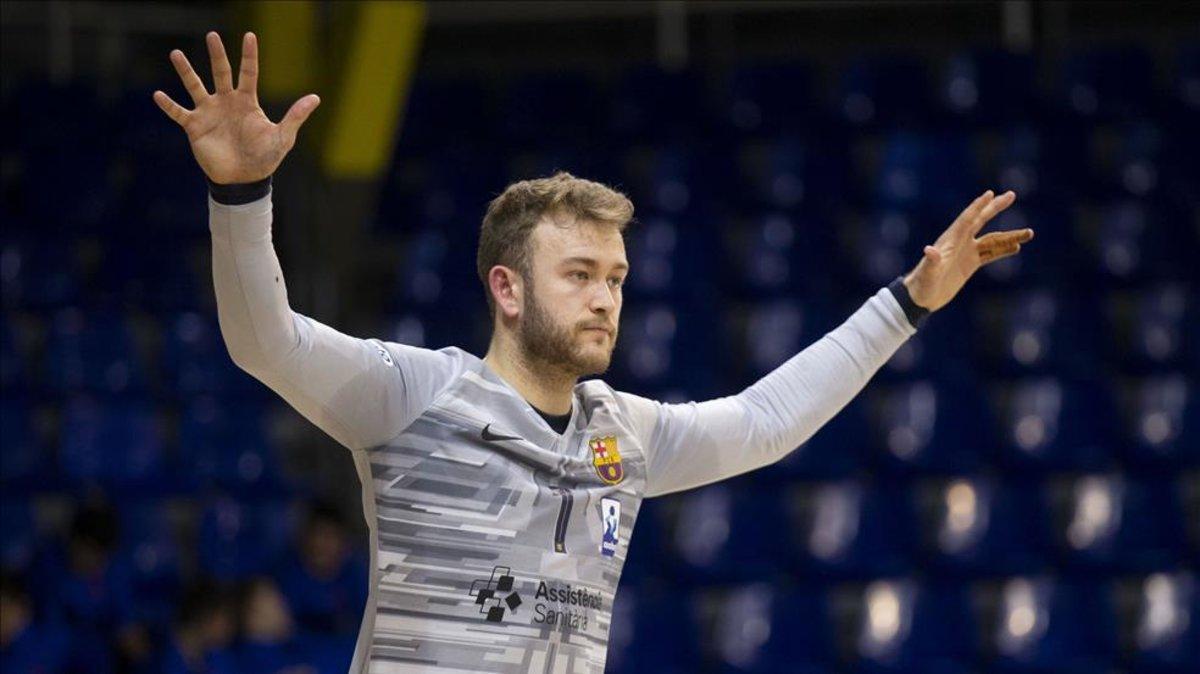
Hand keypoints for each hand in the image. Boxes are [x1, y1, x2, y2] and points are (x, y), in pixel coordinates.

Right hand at [152, 31, 319, 183]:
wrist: (244, 180)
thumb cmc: (264, 159)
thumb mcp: (282, 137)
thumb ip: (295, 116)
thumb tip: (316, 97)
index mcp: (247, 102)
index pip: (249, 73)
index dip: (249, 55)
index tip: (250, 35)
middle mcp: (226, 102)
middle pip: (221, 73)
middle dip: (218, 55)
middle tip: (212, 35)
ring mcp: (209, 113)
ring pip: (195, 86)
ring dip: (186, 71)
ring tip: (176, 54)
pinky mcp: (195, 127)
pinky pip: (179, 112)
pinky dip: (168, 105)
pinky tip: (157, 94)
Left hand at [903, 190, 1033, 311]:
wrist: (920, 298)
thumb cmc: (921, 284)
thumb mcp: (927, 273)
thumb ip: (931, 262)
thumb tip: (930, 250)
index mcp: (950, 241)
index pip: (967, 219)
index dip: (978, 206)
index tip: (990, 193)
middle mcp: (960, 243)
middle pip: (981, 220)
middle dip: (995, 207)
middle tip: (1011, 195)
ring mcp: (966, 252)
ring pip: (992, 240)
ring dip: (1009, 236)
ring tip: (1030, 233)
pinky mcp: (970, 264)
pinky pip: (990, 254)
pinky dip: (1003, 250)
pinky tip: (1016, 247)